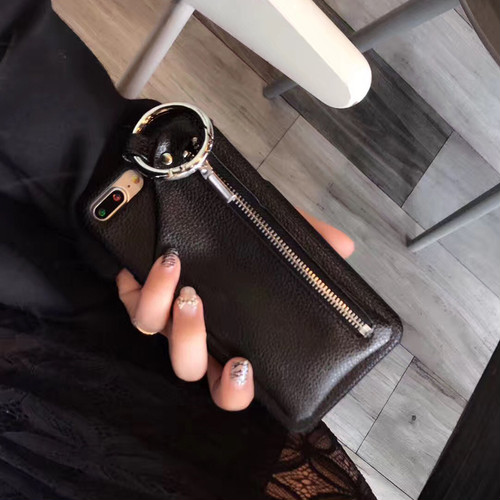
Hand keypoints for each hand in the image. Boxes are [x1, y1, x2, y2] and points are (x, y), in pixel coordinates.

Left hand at [116, 210, 353, 410]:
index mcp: (231, 337)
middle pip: (187, 367)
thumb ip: (307, 242)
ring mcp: (168, 317)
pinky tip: (141, 263)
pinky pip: (128, 303)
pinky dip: (132, 286)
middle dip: (191, 341)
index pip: (232, 383)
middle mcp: (198, 334)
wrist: (192, 200)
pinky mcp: (141, 295)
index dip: (234, 388)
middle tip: (198, 302)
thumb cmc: (239, 236)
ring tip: (174, 266)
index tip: (242, 366)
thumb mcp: (278, 236)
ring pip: (154, 331)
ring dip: (158, 301)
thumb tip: (343, 247)